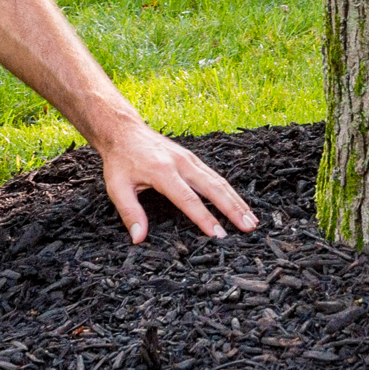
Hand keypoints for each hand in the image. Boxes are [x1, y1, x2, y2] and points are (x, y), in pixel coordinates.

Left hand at [99, 122, 258, 243]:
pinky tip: (239, 204)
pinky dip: (230, 191)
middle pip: (213, 187)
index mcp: (163, 171)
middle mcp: (182, 163)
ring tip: (251, 220)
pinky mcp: (193, 158)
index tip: (219, 235)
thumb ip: (130, 212)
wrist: (124, 130)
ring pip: (219, 181)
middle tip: (249, 227)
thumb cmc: (119, 161)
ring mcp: (190, 159)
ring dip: (237, 200)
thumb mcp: (116, 187)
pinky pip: (215, 176)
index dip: (204, 218)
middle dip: (233, 208)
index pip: (188, 199)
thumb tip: (139, 239)